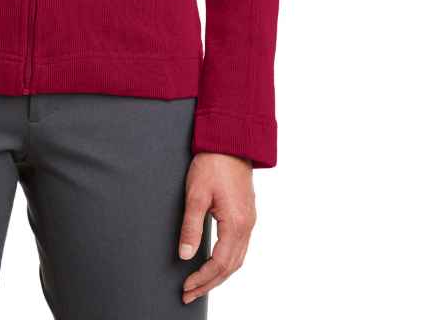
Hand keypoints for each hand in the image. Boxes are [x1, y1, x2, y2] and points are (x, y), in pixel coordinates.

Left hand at [178, 151, 255, 304]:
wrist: (231, 141)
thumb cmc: (213, 163)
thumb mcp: (196, 194)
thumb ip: (191, 226)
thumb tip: (185, 255)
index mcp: (236, 224)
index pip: (219, 263)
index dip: (202, 279)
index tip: (186, 287)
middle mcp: (247, 226)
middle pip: (230, 267)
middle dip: (210, 283)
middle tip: (190, 293)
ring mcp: (249, 220)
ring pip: (237, 259)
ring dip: (219, 275)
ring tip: (200, 283)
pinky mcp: (247, 214)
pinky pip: (240, 247)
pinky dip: (227, 261)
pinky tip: (215, 262)